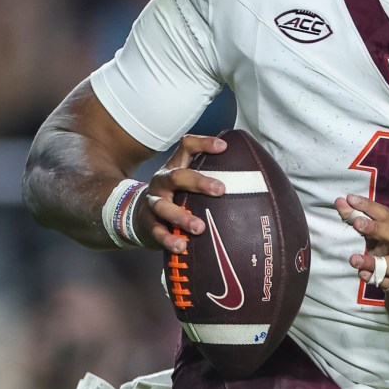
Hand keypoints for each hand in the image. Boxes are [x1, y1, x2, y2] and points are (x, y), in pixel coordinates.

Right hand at [134, 134, 226, 252]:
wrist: (138, 215)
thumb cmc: (175, 195)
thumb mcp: (187, 181)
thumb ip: (209, 177)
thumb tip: (250, 178)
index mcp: (175, 166)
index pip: (186, 147)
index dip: (203, 143)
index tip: (223, 147)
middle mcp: (162, 181)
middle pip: (177, 176)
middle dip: (198, 182)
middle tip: (220, 190)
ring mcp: (153, 202)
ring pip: (163, 206)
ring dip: (182, 217)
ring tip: (199, 228)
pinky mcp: (149, 224)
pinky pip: (157, 232)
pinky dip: (169, 239)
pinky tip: (181, 246)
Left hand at [335, 193, 388, 325]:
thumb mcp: (378, 240)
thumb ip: (361, 223)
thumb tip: (341, 203)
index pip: (386, 215)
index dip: (369, 207)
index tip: (350, 199)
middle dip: (376, 227)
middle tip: (357, 222)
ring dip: (372, 261)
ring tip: (354, 259)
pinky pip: (387, 283)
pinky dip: (374, 279)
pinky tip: (362, 275)